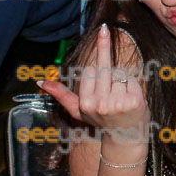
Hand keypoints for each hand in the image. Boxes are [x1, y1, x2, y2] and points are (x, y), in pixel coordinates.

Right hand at [38, 24, 148, 143]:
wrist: (125, 138)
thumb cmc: (101, 120)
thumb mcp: (78, 110)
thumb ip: (62, 95)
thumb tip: (40, 82)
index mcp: (86, 104)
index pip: (90, 70)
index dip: (96, 75)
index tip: (99, 84)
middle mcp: (101, 104)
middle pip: (104, 67)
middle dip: (107, 59)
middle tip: (103, 37)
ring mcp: (119, 103)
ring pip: (119, 72)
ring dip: (121, 81)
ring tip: (121, 98)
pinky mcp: (135, 101)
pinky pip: (132, 79)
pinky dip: (133, 85)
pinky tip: (131, 99)